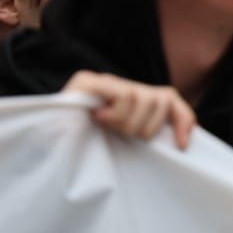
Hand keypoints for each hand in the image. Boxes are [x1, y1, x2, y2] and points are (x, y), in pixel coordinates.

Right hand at [62, 71, 194, 149]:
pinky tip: (98, 118)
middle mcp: (121, 85)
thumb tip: (186, 140)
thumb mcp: (127, 142)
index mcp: (134, 98)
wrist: (46, 149)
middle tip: (124, 136)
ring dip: (128, 122)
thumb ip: (148, 131)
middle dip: (147, 126)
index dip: (183, 121)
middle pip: (160, 98)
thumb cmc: (89, 150)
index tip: (183, 147)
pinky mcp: (86, 82)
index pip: (170, 99)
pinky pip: (121, 94)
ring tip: (107, 127)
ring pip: (142, 96)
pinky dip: (116, 112)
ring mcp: (103, 81)